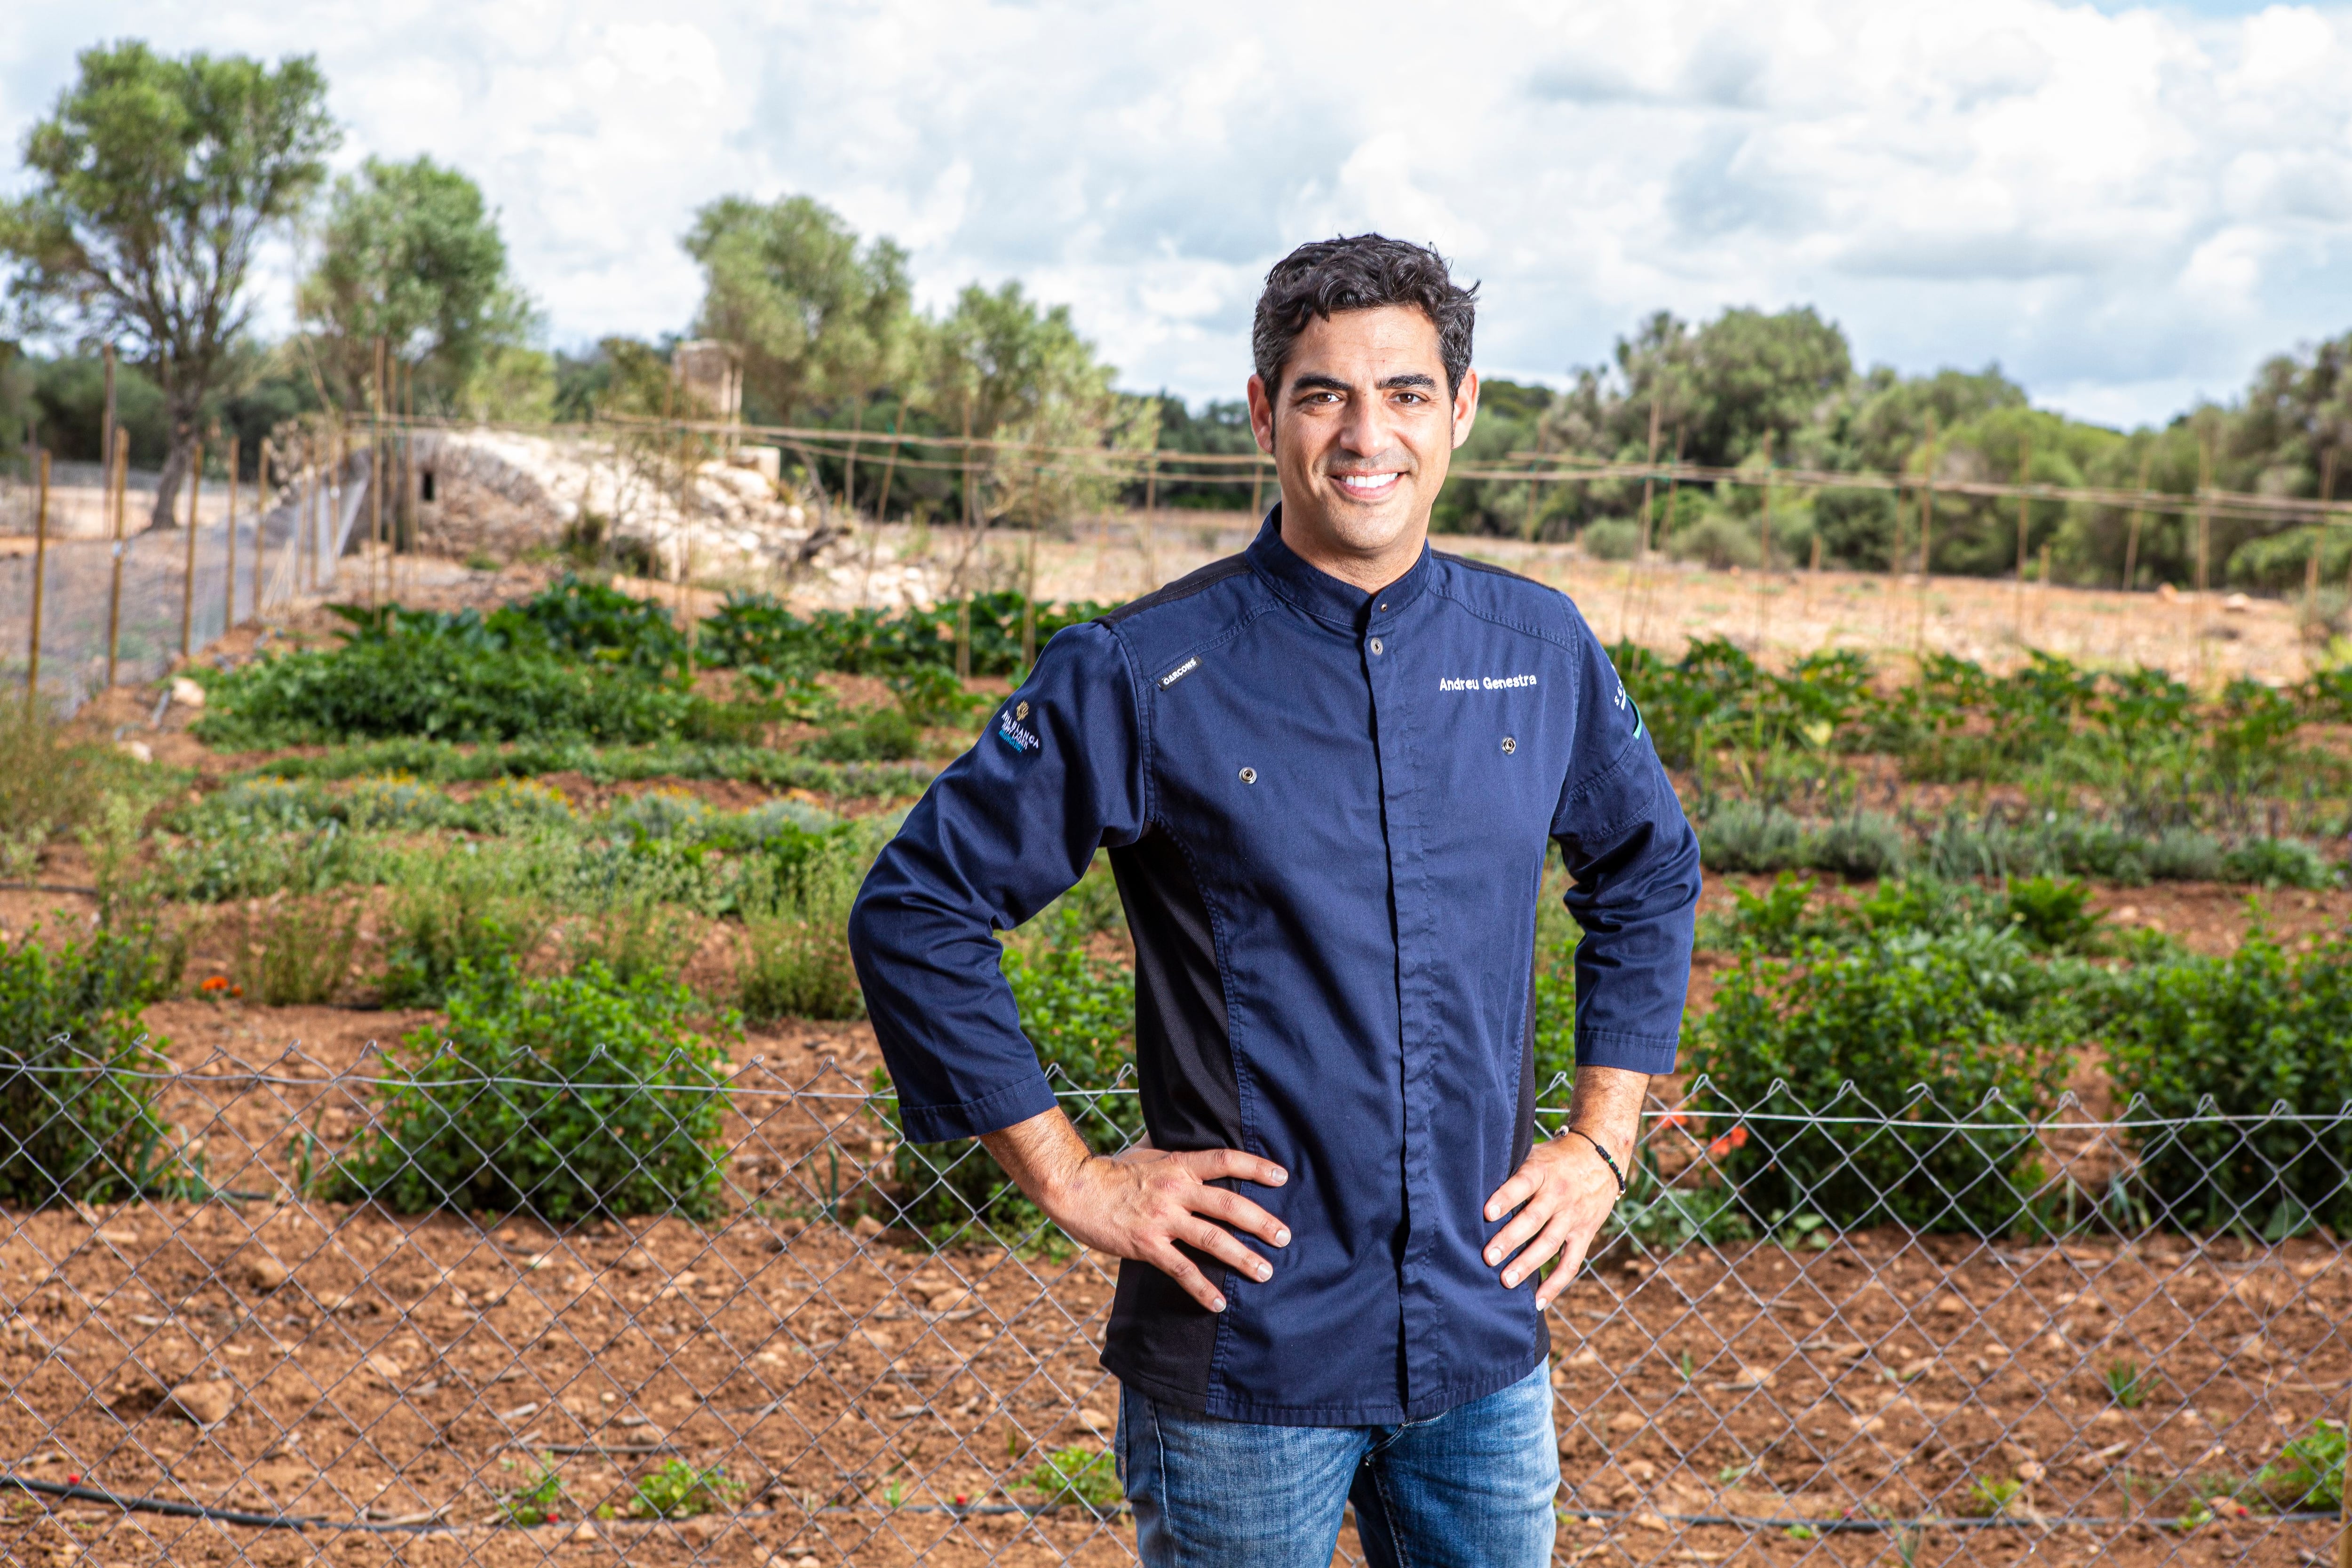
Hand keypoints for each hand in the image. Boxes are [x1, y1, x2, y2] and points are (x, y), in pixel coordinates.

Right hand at [979, 1110, 1289, 1313]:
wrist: (1074, 1188)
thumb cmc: (1110, 1170)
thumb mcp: (1146, 1153)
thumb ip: (1172, 1154)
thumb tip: (1191, 1145)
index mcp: (1178, 1165)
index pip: (1225, 1161)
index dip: (1256, 1167)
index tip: (1282, 1178)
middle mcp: (1176, 1190)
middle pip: (1229, 1204)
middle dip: (1261, 1222)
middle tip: (1285, 1237)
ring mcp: (1162, 1219)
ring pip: (1212, 1239)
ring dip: (1242, 1257)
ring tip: (1265, 1272)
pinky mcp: (1147, 1245)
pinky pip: (1181, 1270)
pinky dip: (1202, 1288)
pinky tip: (1218, 1303)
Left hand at [1483, 1128, 1626, 1308]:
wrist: (1601, 1157)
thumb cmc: (1554, 1158)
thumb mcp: (1534, 1155)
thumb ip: (1512, 1171)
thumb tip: (1473, 1186)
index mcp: (1542, 1171)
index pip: (1522, 1184)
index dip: (1506, 1198)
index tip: (1487, 1213)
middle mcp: (1559, 1194)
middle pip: (1534, 1219)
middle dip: (1510, 1239)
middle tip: (1488, 1257)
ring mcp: (1573, 1216)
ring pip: (1549, 1243)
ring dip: (1527, 1264)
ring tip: (1505, 1281)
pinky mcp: (1585, 1233)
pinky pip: (1571, 1263)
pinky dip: (1556, 1284)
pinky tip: (1537, 1300)